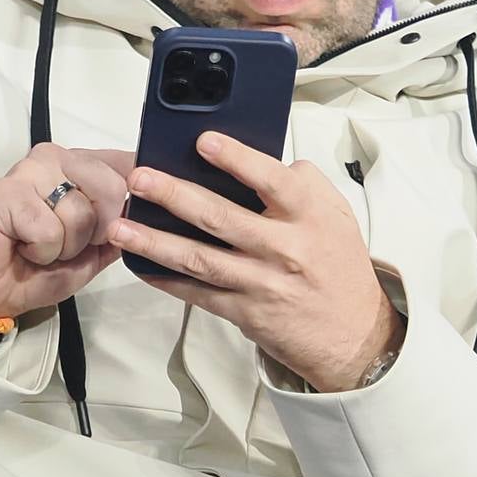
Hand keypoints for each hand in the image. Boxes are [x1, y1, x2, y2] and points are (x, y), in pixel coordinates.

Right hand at [0, 144, 135, 322]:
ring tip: (39, 248)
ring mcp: (28, 172)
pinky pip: (48, 228)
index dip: (129, 202)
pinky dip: (40, 251)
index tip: (110, 229)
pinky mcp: (4, 192)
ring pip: (80, 213)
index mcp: (79, 166)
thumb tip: (147, 211)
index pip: (125, 165)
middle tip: (65, 245)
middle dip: (95, 233)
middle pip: (112, 188)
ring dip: (64, 247)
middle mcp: (55, 159)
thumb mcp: (94, 254)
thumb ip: (120, 229)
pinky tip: (22, 247)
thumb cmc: (34, 270)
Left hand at [111, 134, 404, 390]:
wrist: (354, 335)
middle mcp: (284, 249)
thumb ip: (303, 184)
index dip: (236, 158)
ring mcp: (261, 283)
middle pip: (221, 217)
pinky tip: (140, 265)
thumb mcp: (336, 215)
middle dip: (174, 196)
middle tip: (140, 179)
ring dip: (155, 242)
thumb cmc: (339, 269)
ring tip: (122, 227)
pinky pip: (198, 293)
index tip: (203, 141)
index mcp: (309, 217)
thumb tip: (265, 159)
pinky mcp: (245, 312)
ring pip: (199, 258)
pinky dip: (166, 279)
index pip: (271, 180)